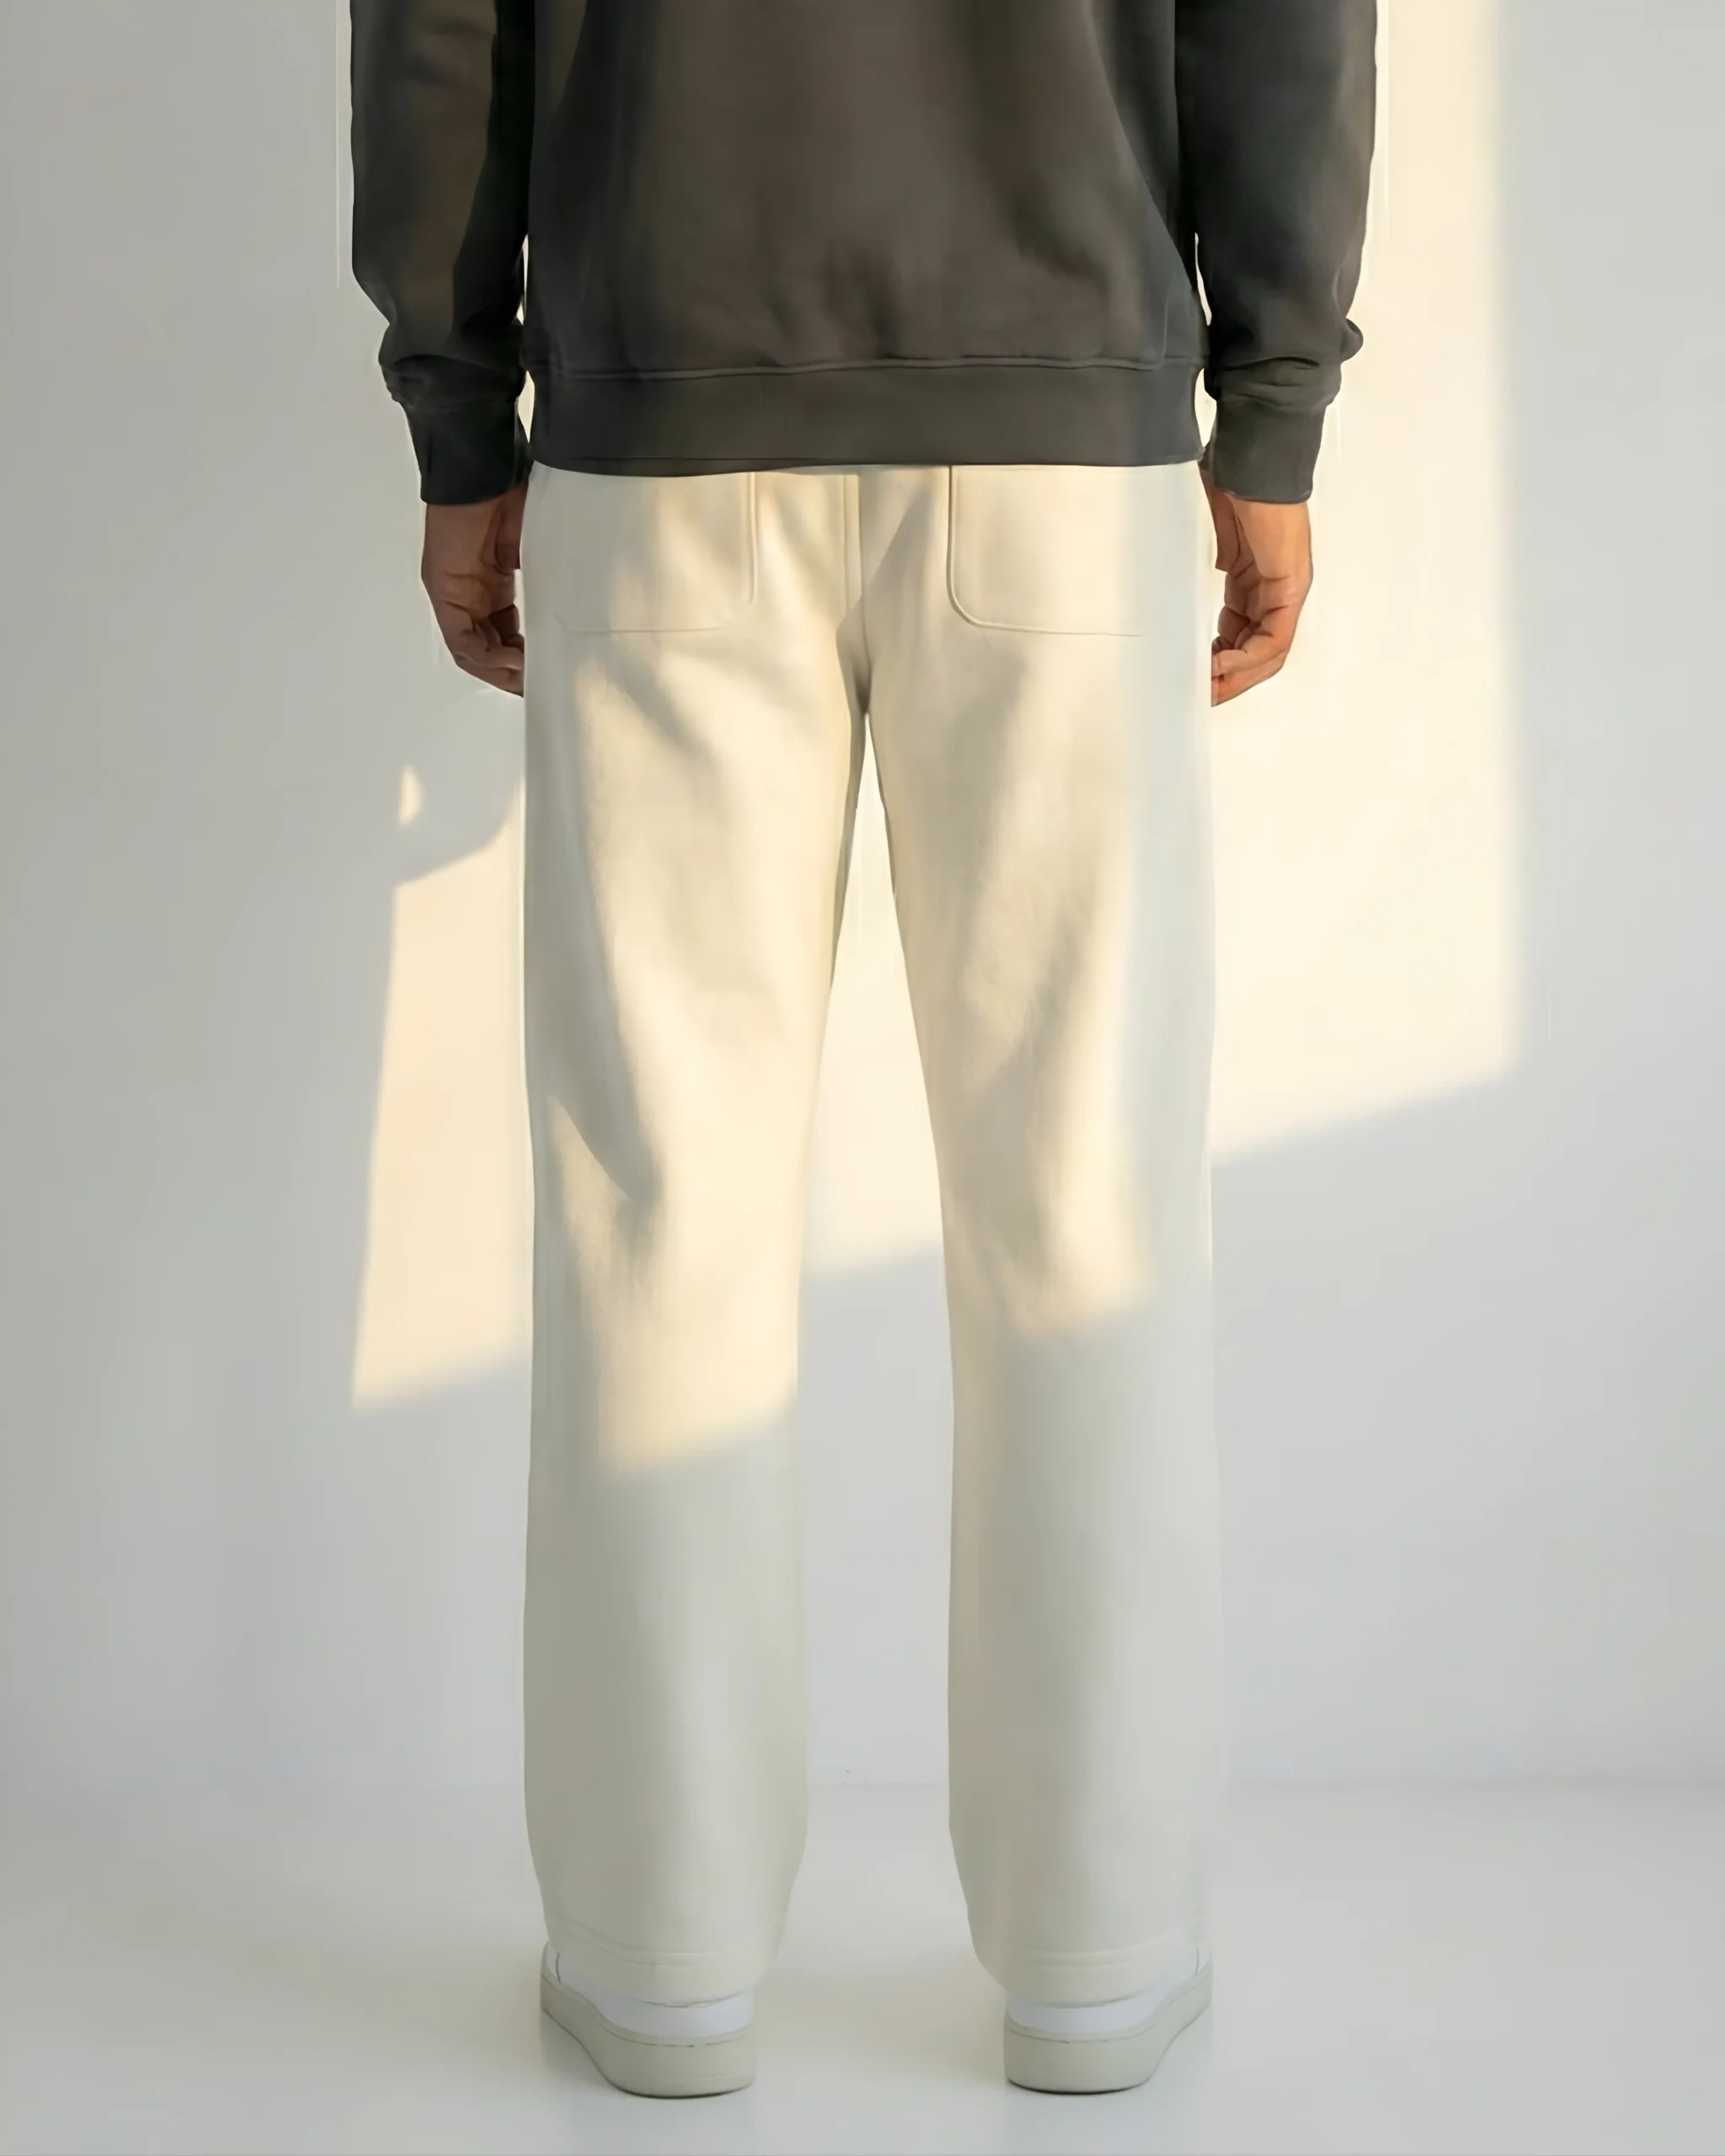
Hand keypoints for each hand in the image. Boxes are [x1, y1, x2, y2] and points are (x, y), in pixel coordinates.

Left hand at [422, 483, 528, 695]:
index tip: (549, 673)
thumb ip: (548, 581)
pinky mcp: (445, 591)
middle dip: (512, 673)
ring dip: (500, 671)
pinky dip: (487, 657)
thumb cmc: (515, 494)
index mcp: (490, 583)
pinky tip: (512, 663)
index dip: (525, 658)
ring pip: (472, 651)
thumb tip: (574, 612)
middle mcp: (469, 592)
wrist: (487, 468)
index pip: (503, 634)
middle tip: (539, 686)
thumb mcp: (539, 550)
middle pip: (486, 649)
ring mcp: (454, 593)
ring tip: (527, 681)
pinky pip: (461, 639)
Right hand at [1200, 470, 1313, 705]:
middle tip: (1198, 696)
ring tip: (1207, 689)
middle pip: (1258, 654)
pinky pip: (1275, 638)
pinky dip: (1248, 659)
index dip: (1219, 664)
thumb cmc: (1229, 484)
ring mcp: (1286, 589)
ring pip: (1268, 654)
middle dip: (1228, 680)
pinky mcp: (1290, 586)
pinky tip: (1221, 665)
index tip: (1193, 678)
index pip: (1244, 637)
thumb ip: (1199, 569)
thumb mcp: (1206, 539)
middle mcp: (1275, 590)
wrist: (1252, 457)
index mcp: (1256, 581)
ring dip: (1237, 677)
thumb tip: (1176, 592)